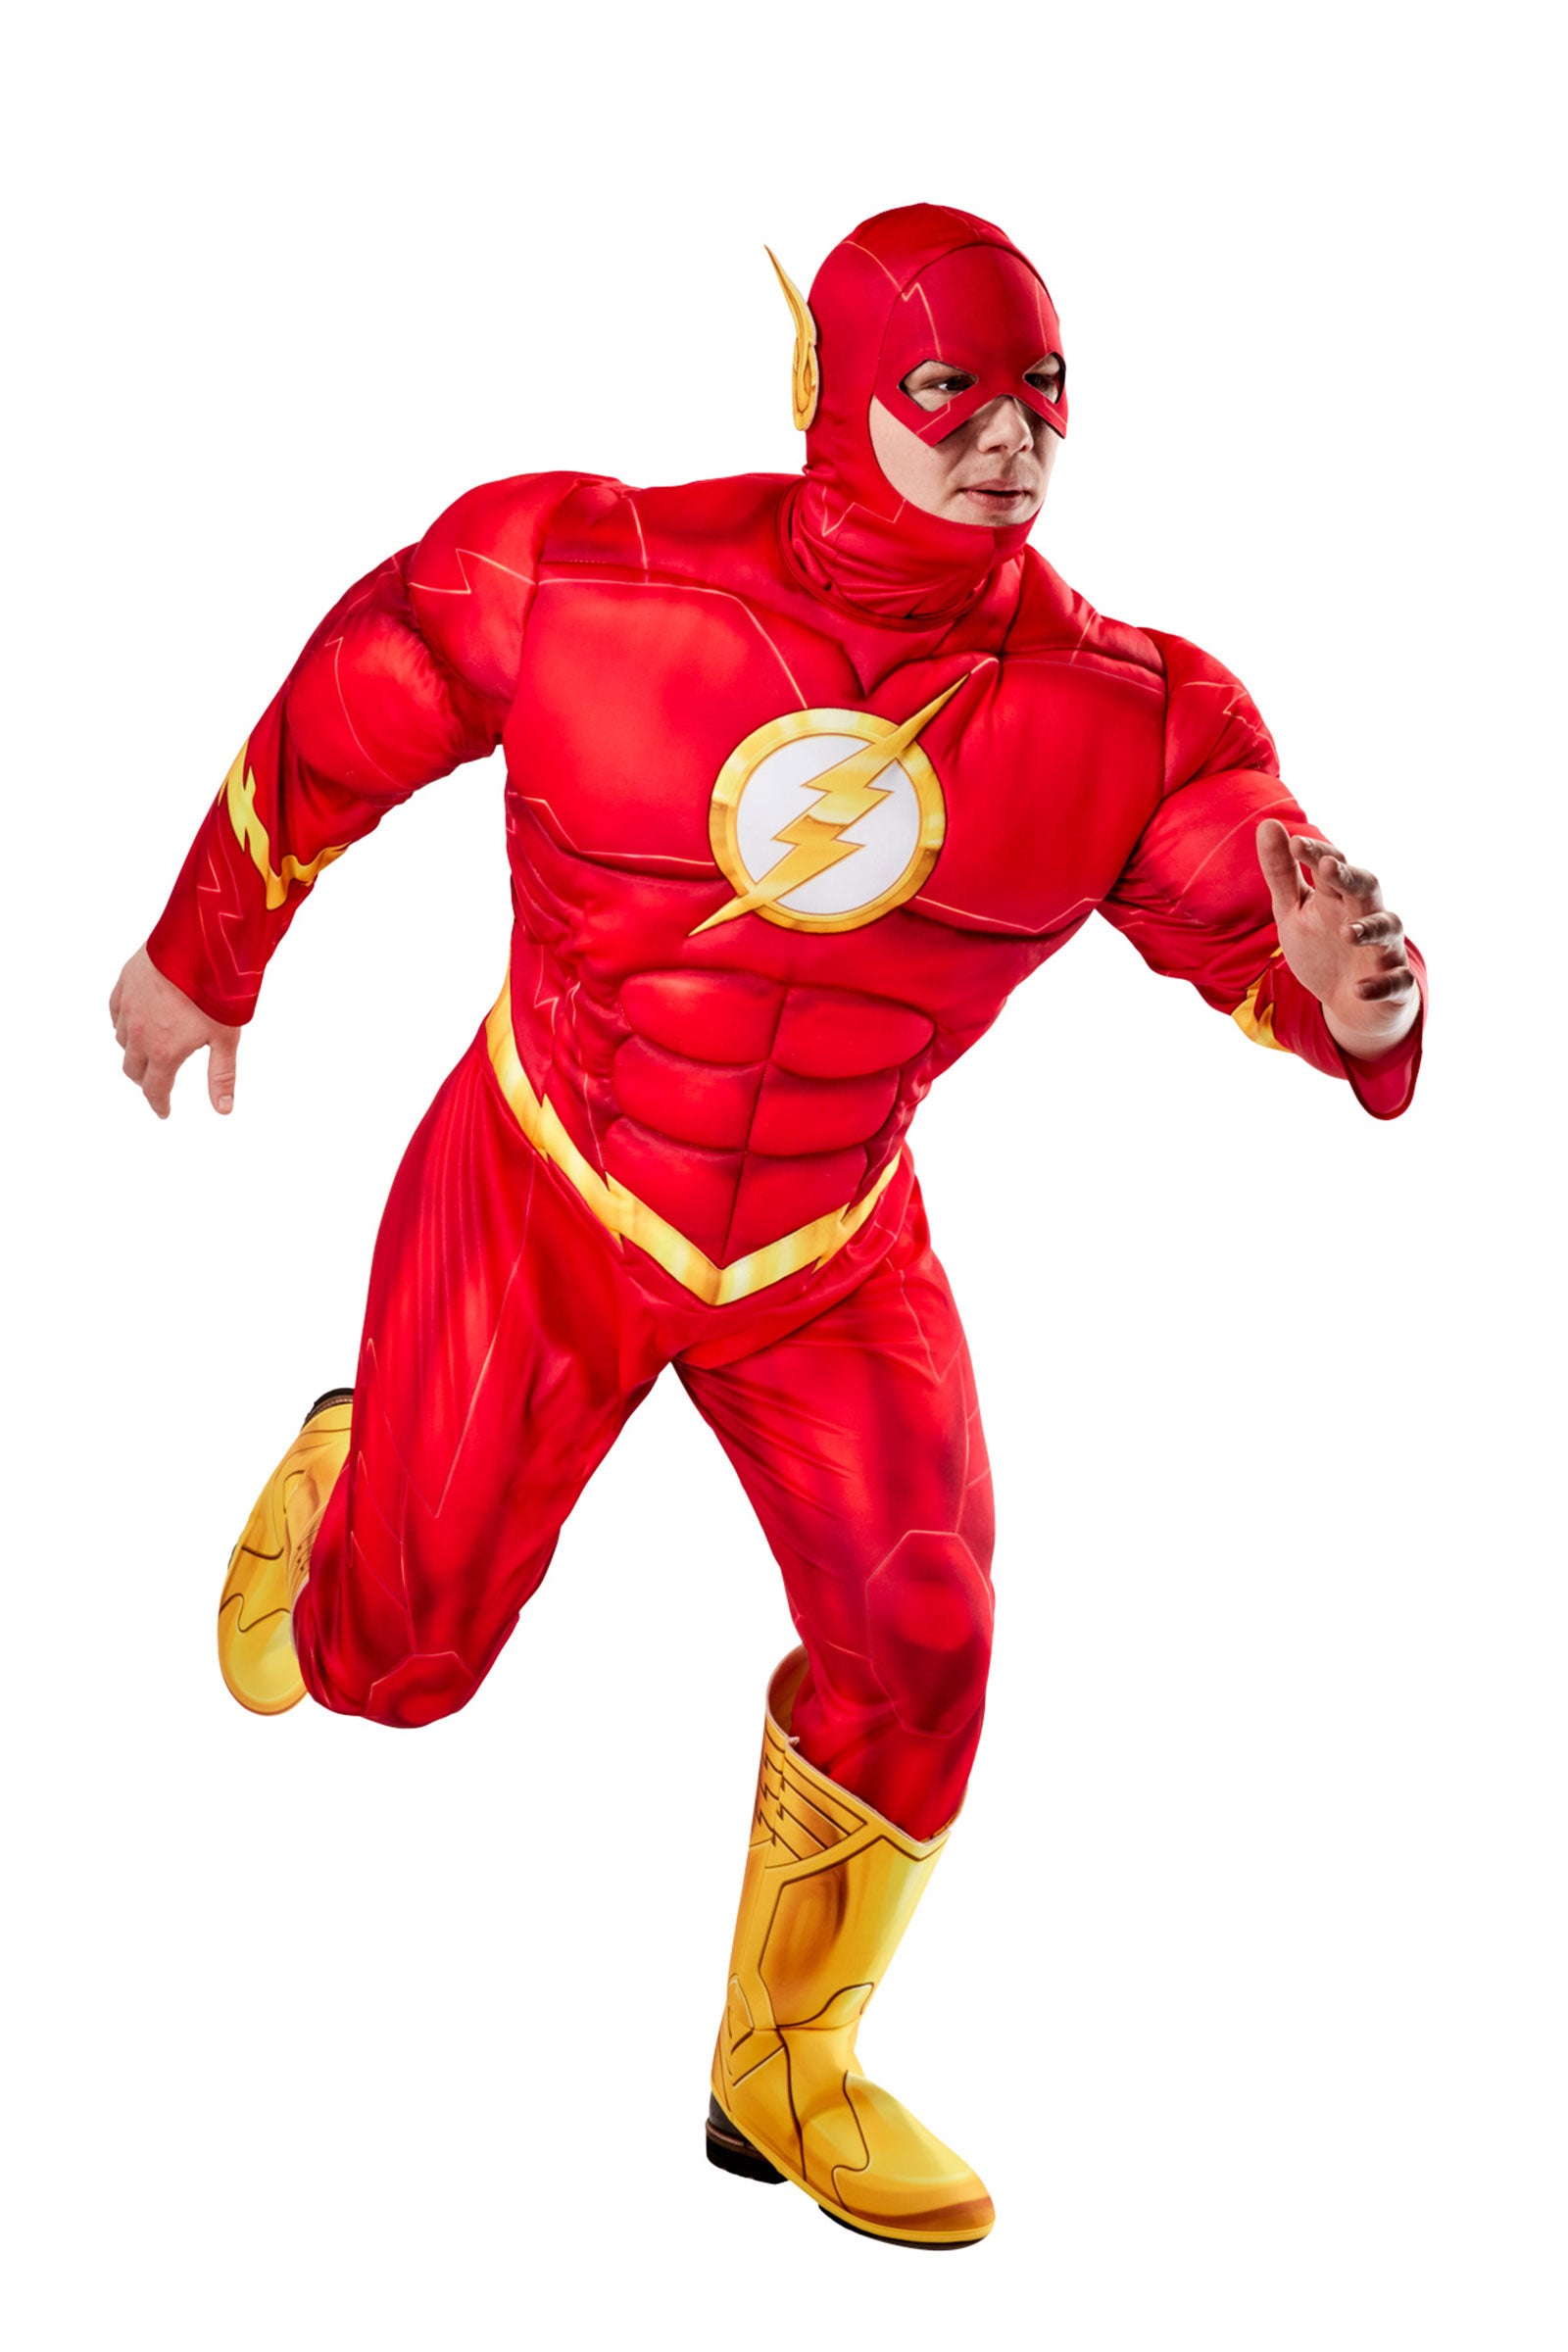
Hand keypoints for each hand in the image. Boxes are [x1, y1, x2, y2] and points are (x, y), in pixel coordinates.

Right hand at [109, 945, 241, 1118]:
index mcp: (163, 1051)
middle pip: (132, 1068)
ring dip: (133, 1051)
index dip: (159, 1104)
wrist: (199, 943)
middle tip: (157, 1083)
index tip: (164, 1111)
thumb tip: (223, 1110)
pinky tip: (135, 1021)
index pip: (154, 1089)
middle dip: (145, 1079)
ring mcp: (128, 1007)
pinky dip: (124, 1023)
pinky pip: (116, 1012)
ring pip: (121, 1040)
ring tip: (150, 1050)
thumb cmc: (216, 990)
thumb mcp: (226, 1038)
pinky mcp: (125, 983)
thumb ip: (221, 1075)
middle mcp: (139, 1033)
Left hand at [1256, 820, 1419, 1062]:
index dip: (1315, 854)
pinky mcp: (1394, 983)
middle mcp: (1365, 914)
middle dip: (1349, 877)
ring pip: (1388, 928)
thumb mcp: (1292, 910)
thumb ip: (1281, 872)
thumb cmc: (1322, 946)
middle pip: (1365, 887)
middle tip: (1327, 868)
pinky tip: (1359, 989)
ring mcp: (1383, 948)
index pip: (1331, 867)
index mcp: (1338, 896)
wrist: (1349, 1003)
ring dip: (1370, 929)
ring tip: (1348, 933)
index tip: (1293, 844)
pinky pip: (1396, 981)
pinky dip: (1381, 984)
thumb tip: (1268, 823)